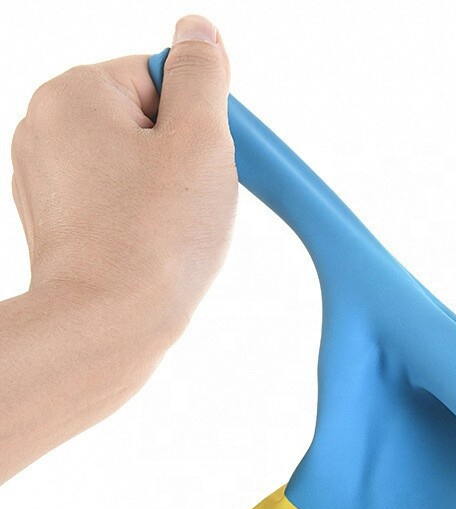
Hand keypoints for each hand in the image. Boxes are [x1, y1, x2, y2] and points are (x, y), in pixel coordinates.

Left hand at [0, 15, 235, 483]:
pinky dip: (145, 221)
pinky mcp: (57, 221)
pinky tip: (152, 249)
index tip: (205, 168)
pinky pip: (119, 202)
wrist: (108, 325)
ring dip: (170, 194)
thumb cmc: (155, 238)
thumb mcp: (201, 139)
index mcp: (74, 92)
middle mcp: (46, 126)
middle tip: (189, 206)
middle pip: (150, 122)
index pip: (163, 78)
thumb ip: (203, 74)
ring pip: (138, 167)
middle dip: (184, 161)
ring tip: (170, 233)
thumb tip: (198, 32)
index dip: (201, 125)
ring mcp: (46, 178)